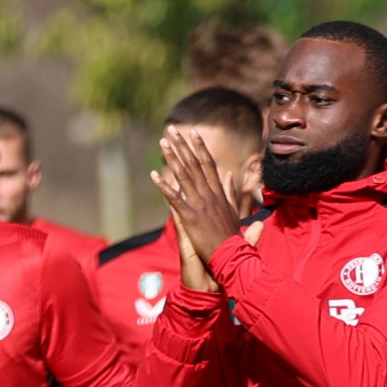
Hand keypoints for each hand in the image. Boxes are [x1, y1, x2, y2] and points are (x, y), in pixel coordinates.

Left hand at [155, 124, 251, 288]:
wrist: (231, 257)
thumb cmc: (232, 238)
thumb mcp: (233, 210)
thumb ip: (230, 192)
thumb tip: (229, 175)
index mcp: (218, 194)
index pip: (209, 164)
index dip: (199, 147)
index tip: (192, 133)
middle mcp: (210, 195)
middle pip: (194, 164)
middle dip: (182, 145)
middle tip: (172, 129)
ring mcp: (200, 205)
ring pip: (184, 176)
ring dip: (172, 158)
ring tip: (162, 143)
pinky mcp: (190, 217)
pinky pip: (175, 198)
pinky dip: (164, 186)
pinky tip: (153, 175)